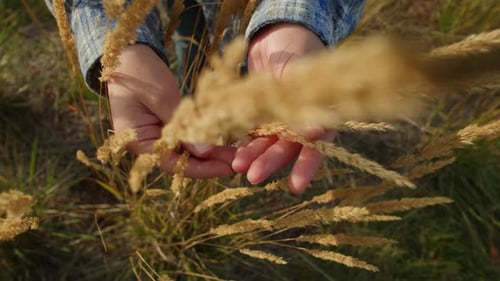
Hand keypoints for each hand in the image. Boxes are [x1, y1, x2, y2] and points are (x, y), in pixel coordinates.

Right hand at [107, 44, 234, 177]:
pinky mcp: (168, 124)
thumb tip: (206, 152)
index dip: (200, 169)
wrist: (129, 53)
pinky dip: (204, 137)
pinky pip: (187, 136)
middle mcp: (147, 143)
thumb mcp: (162, 98)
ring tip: (237, 151)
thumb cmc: (139, 72)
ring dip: (210, 151)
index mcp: (137, 141)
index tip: (225, 169)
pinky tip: (225, 137)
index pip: (171, 164)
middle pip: (181, 160)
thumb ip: (182, 126)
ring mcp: (158, 134)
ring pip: (186, 150)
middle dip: (210, 162)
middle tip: (238, 161)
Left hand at [232, 24, 334, 193]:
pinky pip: (251, 131)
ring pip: (268, 143)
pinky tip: (231, 151)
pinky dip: (242, 141)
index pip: (318, 145)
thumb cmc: (299, 48)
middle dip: (271, 162)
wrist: (280, 36)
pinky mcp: (260, 114)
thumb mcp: (302, 69)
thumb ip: (305, 99)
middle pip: (288, 148)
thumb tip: (315, 133)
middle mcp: (301, 122)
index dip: (306, 165)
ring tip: (238, 167)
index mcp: (320, 113)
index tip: (296, 185)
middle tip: (254, 176)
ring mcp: (279, 120)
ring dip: (253, 155)